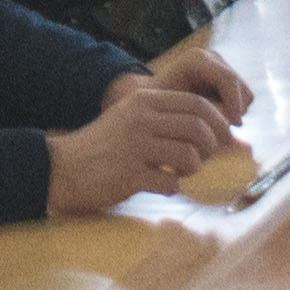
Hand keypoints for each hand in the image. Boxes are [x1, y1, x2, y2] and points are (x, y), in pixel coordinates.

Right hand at [43, 70, 240, 217]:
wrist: (63, 168)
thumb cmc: (105, 146)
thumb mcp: (134, 120)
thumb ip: (170, 120)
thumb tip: (224, 133)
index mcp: (144, 101)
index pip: (197, 103)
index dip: (220, 122)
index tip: (225, 139)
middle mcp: (141, 119)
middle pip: (199, 128)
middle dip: (212, 147)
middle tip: (205, 159)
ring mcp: (135, 147)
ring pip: (190, 156)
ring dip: (192, 169)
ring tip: (179, 173)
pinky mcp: (129, 175)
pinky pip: (170, 183)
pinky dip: (173, 188)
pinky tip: (162, 186)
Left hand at [149, 34, 257, 117]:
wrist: (157, 103)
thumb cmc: (163, 110)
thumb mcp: (182, 113)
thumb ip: (208, 113)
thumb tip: (236, 125)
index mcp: (196, 60)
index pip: (228, 78)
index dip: (234, 102)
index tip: (235, 125)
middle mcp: (211, 57)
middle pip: (242, 88)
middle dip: (234, 109)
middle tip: (217, 128)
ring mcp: (222, 65)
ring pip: (247, 96)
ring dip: (234, 112)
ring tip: (212, 121)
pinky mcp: (228, 76)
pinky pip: (245, 100)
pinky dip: (234, 111)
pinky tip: (215, 116)